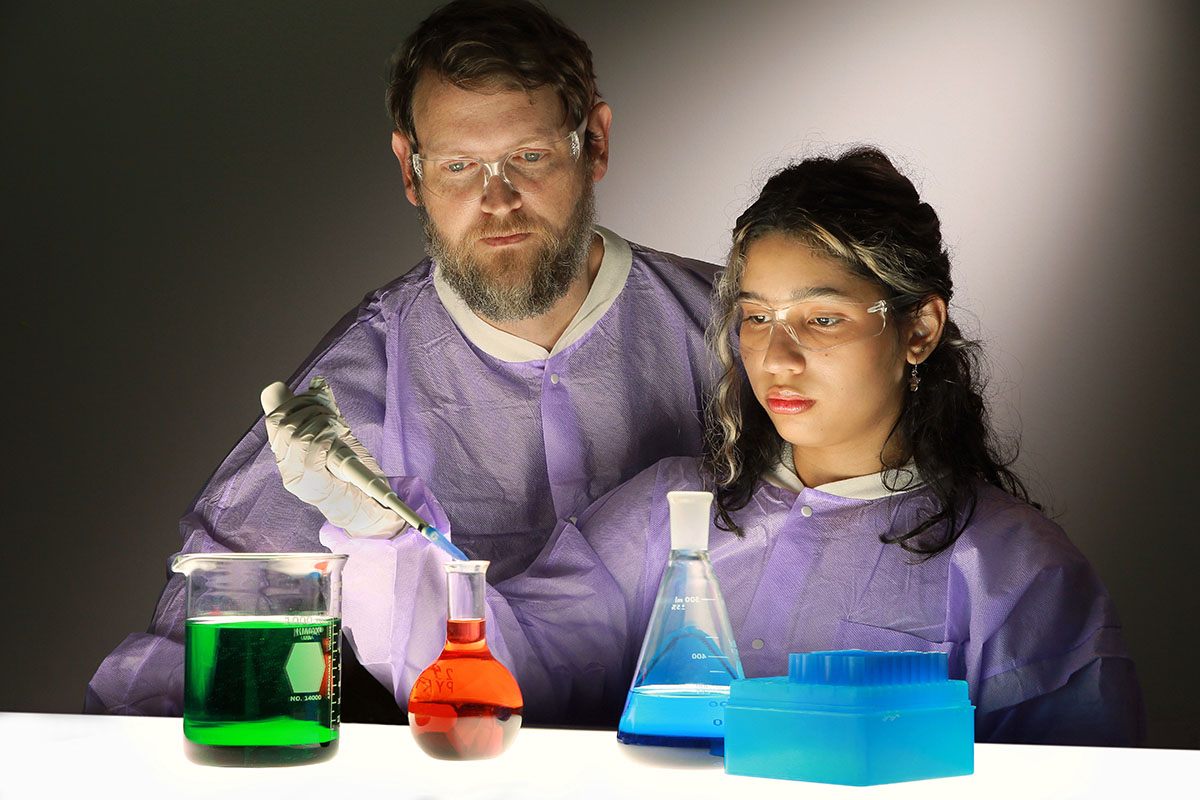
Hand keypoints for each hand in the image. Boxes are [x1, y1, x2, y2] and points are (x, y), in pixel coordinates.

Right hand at [262, 377, 404, 537]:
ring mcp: (296, 478)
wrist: (369, 511)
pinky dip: (325, 434)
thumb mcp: (338, 438)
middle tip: (331, 411)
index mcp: (288, 457)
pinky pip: (311, 448)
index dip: (291, 402)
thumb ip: (326, 414)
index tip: (312, 397)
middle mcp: (286, 468)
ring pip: (296, 433)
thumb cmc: (355, 476)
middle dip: (308, 406)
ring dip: (321, 420)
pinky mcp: (310, 484)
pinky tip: (337, 436)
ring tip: (338, 426)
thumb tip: (318, 384)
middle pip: (282, 423)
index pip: (275, 421)